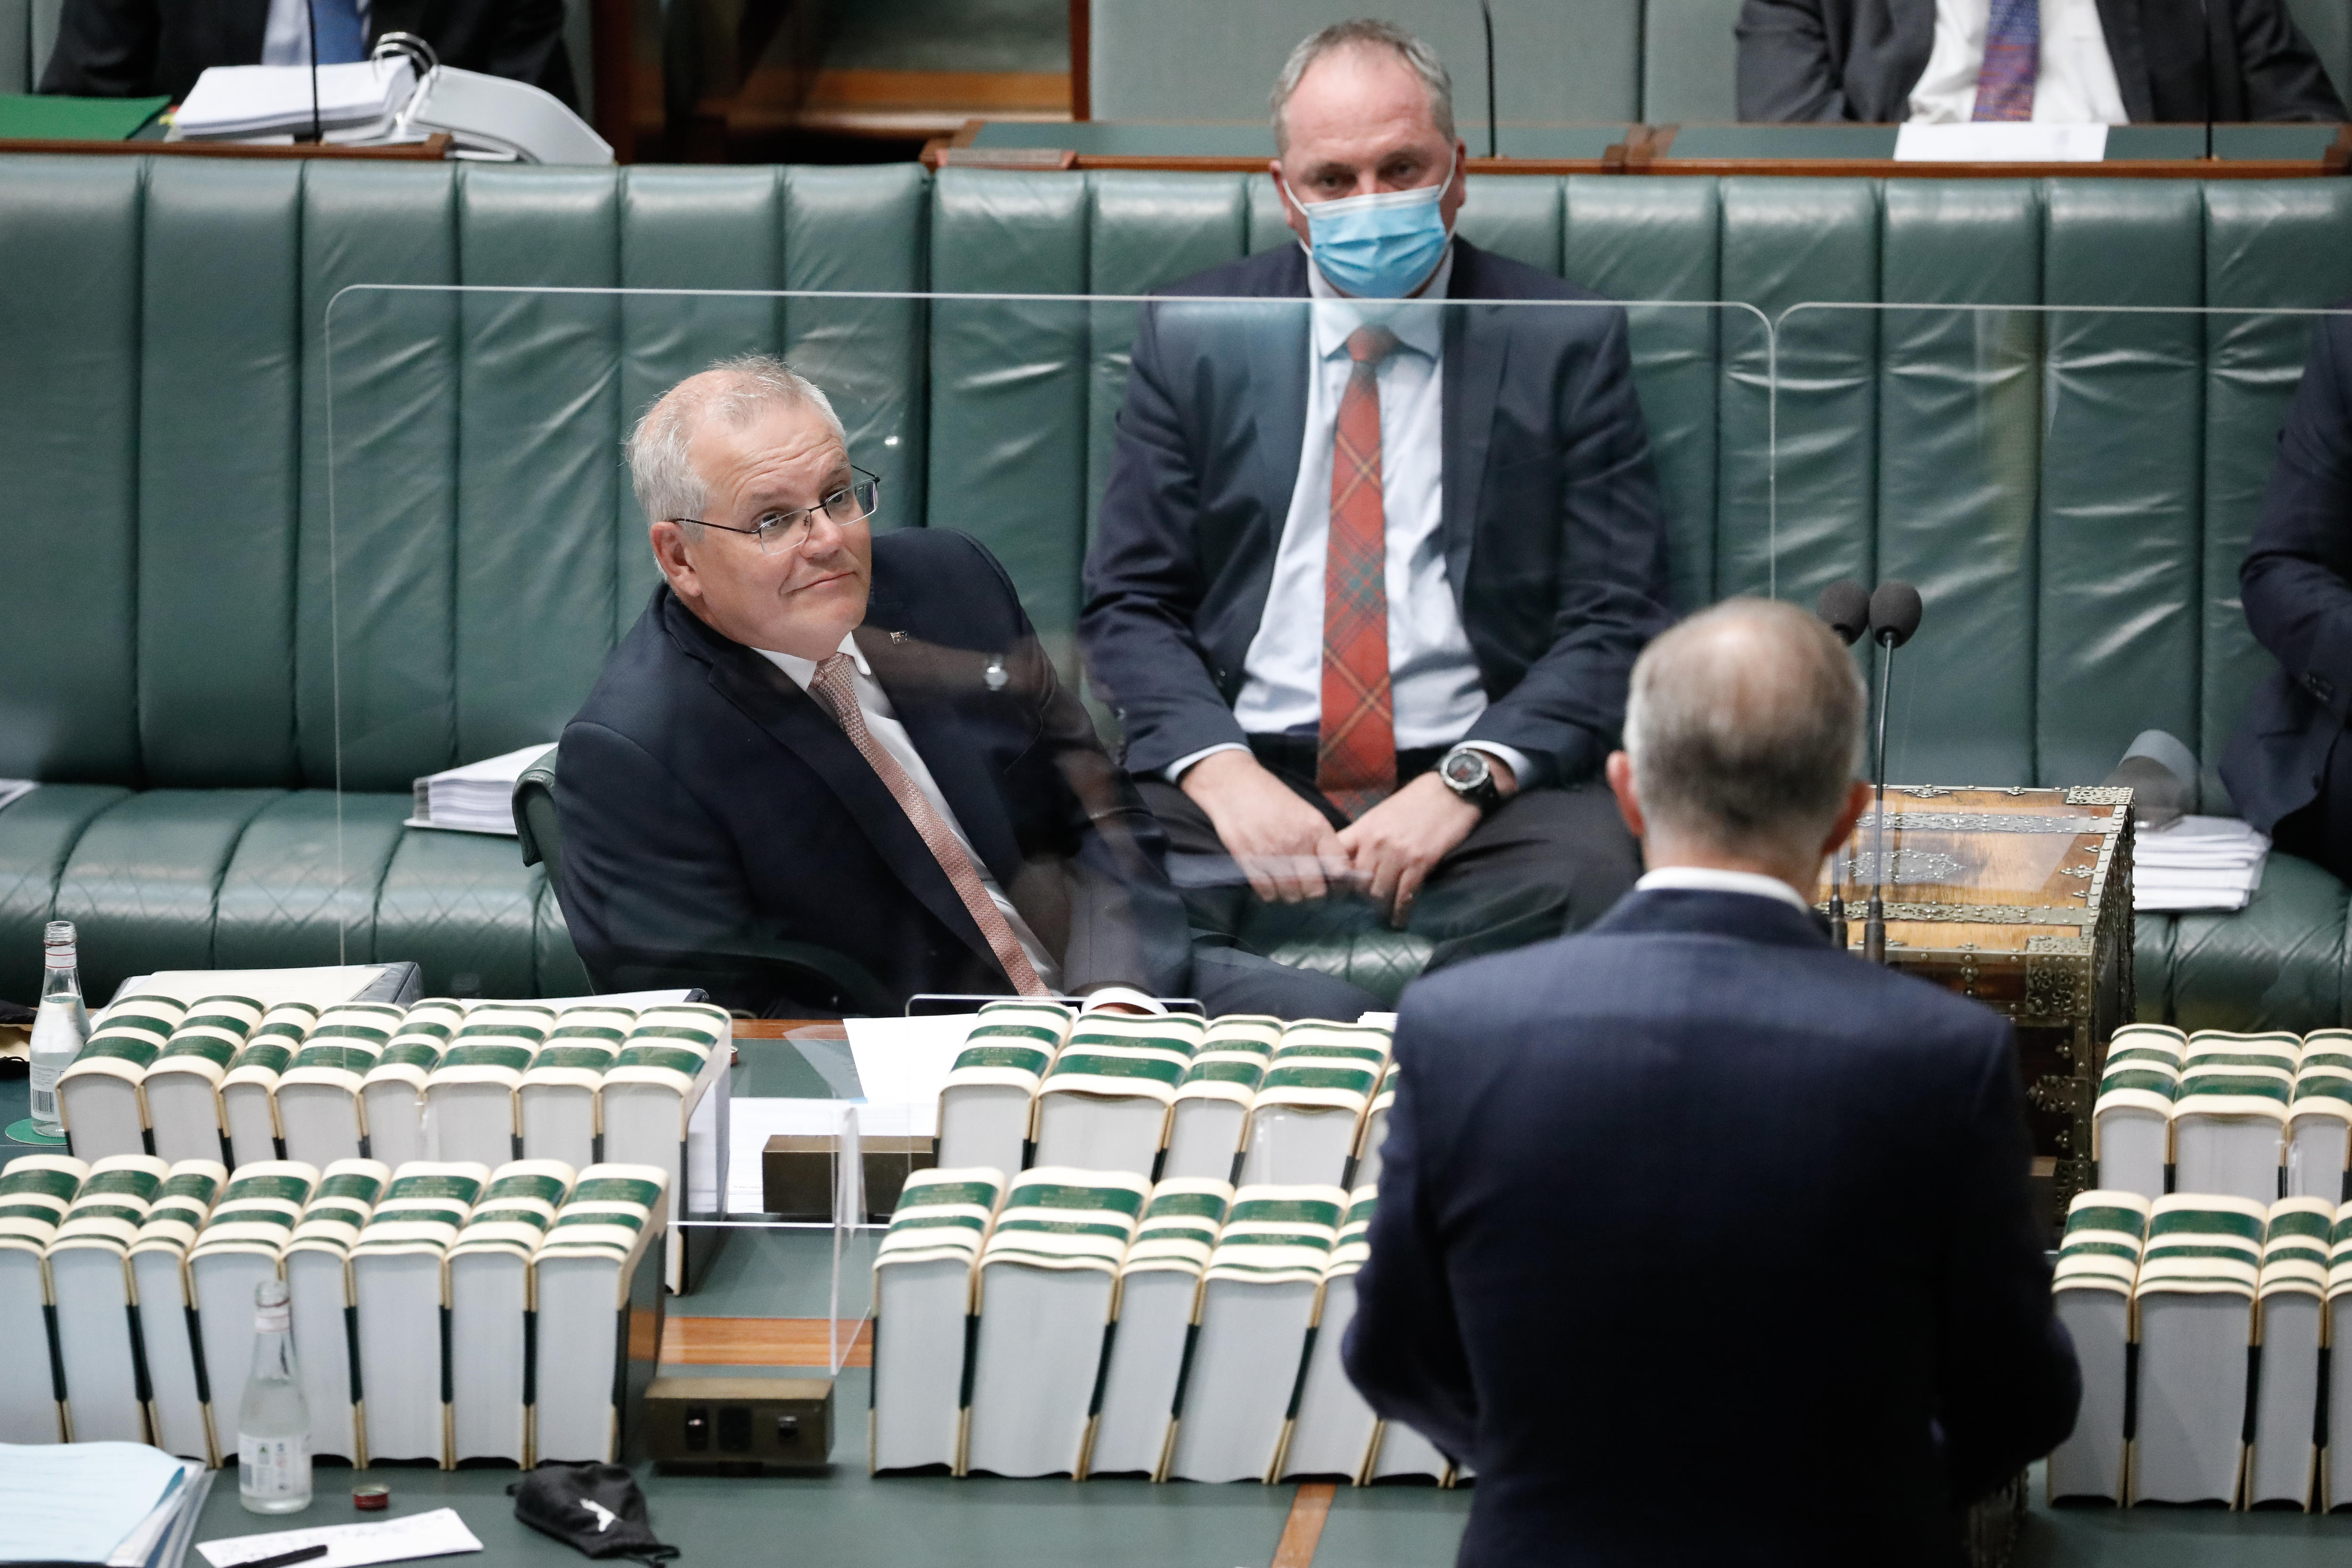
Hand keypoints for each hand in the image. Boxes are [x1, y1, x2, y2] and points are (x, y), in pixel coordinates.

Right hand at [1180, 749, 1348, 902]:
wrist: (1232, 785)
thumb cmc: (1270, 796)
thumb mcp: (1305, 811)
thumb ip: (1320, 839)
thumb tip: (1334, 869)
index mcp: (1315, 827)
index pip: (1338, 869)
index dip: (1338, 882)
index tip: (1332, 884)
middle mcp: (1296, 842)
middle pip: (1315, 890)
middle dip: (1313, 894)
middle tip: (1307, 890)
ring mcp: (1271, 853)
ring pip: (1291, 894)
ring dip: (1291, 895)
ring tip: (1288, 886)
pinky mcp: (1248, 860)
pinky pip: (1266, 891)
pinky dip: (1270, 893)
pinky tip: (1270, 884)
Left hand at [1337, 758, 1514, 925]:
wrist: (1451, 789)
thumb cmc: (1416, 800)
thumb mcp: (1381, 813)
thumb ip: (1364, 836)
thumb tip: (1351, 862)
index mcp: (1363, 829)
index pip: (1336, 859)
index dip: (1333, 880)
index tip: (1335, 894)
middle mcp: (1375, 843)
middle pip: (1356, 883)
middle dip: (1357, 901)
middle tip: (1360, 913)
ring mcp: (1397, 854)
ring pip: (1378, 893)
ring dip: (1378, 910)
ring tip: (1380, 919)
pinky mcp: (1420, 863)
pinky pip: (1404, 896)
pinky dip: (1400, 912)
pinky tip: (1398, 921)